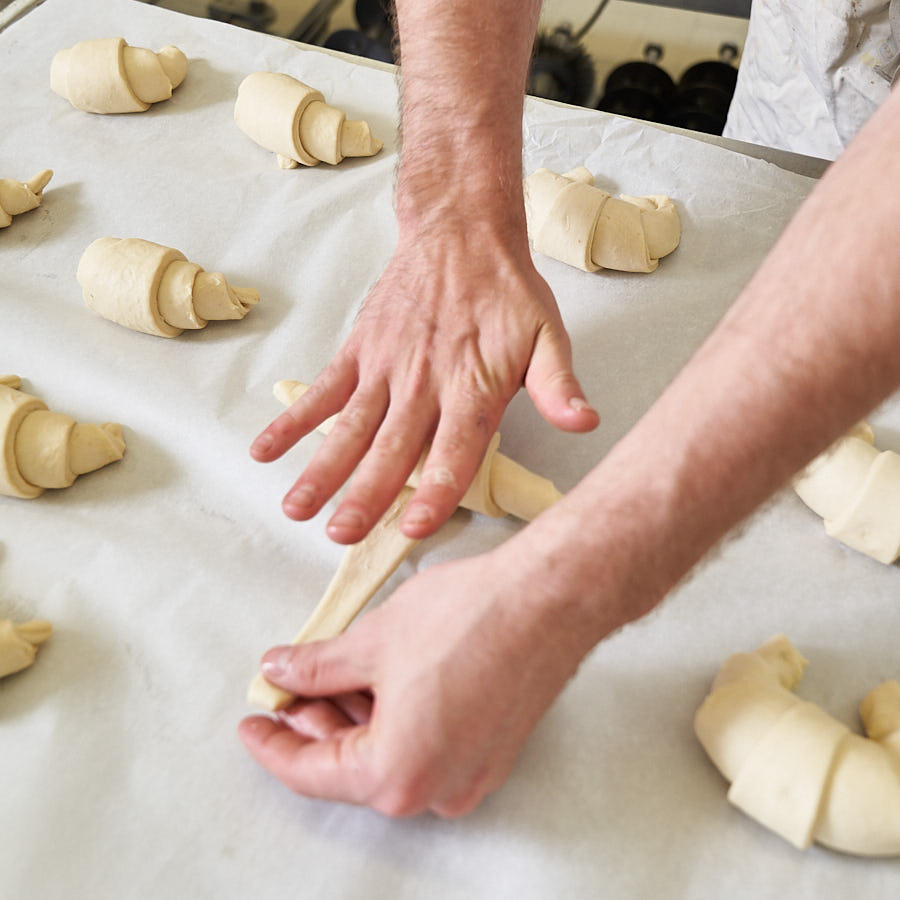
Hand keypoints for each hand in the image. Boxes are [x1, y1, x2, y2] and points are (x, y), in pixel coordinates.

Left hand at [238, 547, 592, 816]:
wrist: (550, 599)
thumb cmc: (472, 619)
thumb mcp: (371, 640)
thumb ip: (316, 666)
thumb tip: (284, 671)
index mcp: (397, 774)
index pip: (310, 773)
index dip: (272, 743)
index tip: (254, 722)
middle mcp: (437, 789)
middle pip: (352, 767)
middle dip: (314, 724)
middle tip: (289, 685)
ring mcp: (471, 772)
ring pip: (391, 756)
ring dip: (354, 718)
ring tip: (332, 673)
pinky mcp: (492, 748)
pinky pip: (426, 746)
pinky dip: (394, 719)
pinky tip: (378, 678)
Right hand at [250, 222, 597, 544]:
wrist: (461, 232)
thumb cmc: (507, 293)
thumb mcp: (548, 336)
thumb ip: (559, 385)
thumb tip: (584, 424)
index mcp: (472, 387)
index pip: (453, 449)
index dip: (436, 491)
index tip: (413, 528)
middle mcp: (424, 382)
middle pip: (391, 448)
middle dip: (365, 496)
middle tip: (341, 535)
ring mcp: (385, 367)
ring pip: (350, 427)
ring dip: (322, 470)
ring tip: (297, 508)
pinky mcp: (359, 351)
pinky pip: (323, 391)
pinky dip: (294, 421)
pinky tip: (267, 451)